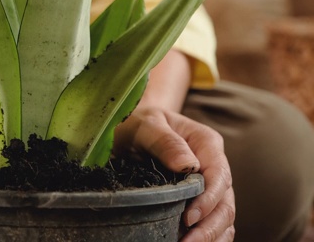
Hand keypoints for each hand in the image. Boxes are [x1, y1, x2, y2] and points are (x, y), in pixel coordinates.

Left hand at [115, 106, 235, 241]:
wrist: (129, 128)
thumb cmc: (137, 123)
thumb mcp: (146, 124)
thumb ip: (165, 141)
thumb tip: (188, 165)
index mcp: (206, 143)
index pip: (219, 175)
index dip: (208, 200)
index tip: (189, 218)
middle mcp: (213, 165)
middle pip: (225, 202)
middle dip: (210, 227)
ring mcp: (209, 185)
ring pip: (224, 217)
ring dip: (211, 236)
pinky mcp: (200, 199)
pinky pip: (214, 223)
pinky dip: (210, 237)